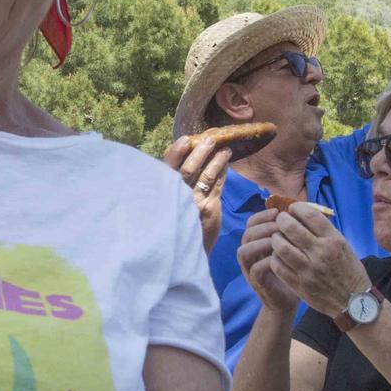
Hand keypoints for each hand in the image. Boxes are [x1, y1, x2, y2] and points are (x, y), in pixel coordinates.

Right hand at [161, 134, 232, 250]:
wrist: (184, 251)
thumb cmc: (174, 222)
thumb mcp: (167, 202)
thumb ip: (171, 182)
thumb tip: (181, 155)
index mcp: (164, 191)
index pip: (168, 166)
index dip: (176, 151)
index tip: (185, 139)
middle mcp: (178, 196)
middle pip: (190, 168)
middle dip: (201, 151)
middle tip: (211, 139)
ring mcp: (196, 203)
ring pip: (208, 175)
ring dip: (217, 159)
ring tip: (226, 150)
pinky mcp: (210, 210)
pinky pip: (218, 185)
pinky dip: (223, 172)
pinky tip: (226, 164)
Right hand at [236, 214, 298, 312]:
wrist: (288, 301)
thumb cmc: (291, 271)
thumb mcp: (290, 248)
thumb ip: (288, 233)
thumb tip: (298, 211)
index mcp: (256, 244)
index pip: (251, 224)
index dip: (262, 215)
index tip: (278, 212)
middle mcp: (250, 256)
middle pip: (246, 235)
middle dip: (262, 227)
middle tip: (279, 225)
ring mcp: (250, 270)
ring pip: (244, 251)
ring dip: (260, 243)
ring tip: (277, 241)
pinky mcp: (257, 283)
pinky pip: (255, 270)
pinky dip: (267, 262)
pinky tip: (280, 258)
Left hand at [261, 206, 368, 316]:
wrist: (353, 302)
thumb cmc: (349, 271)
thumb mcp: (344, 246)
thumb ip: (325, 232)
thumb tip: (304, 215)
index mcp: (334, 241)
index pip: (310, 215)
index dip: (297, 208)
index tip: (292, 208)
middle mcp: (321, 253)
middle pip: (291, 228)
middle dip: (282, 220)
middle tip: (280, 220)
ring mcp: (309, 270)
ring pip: (281, 246)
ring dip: (276, 238)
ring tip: (277, 237)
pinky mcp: (299, 284)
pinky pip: (278, 266)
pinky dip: (275, 257)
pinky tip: (278, 255)